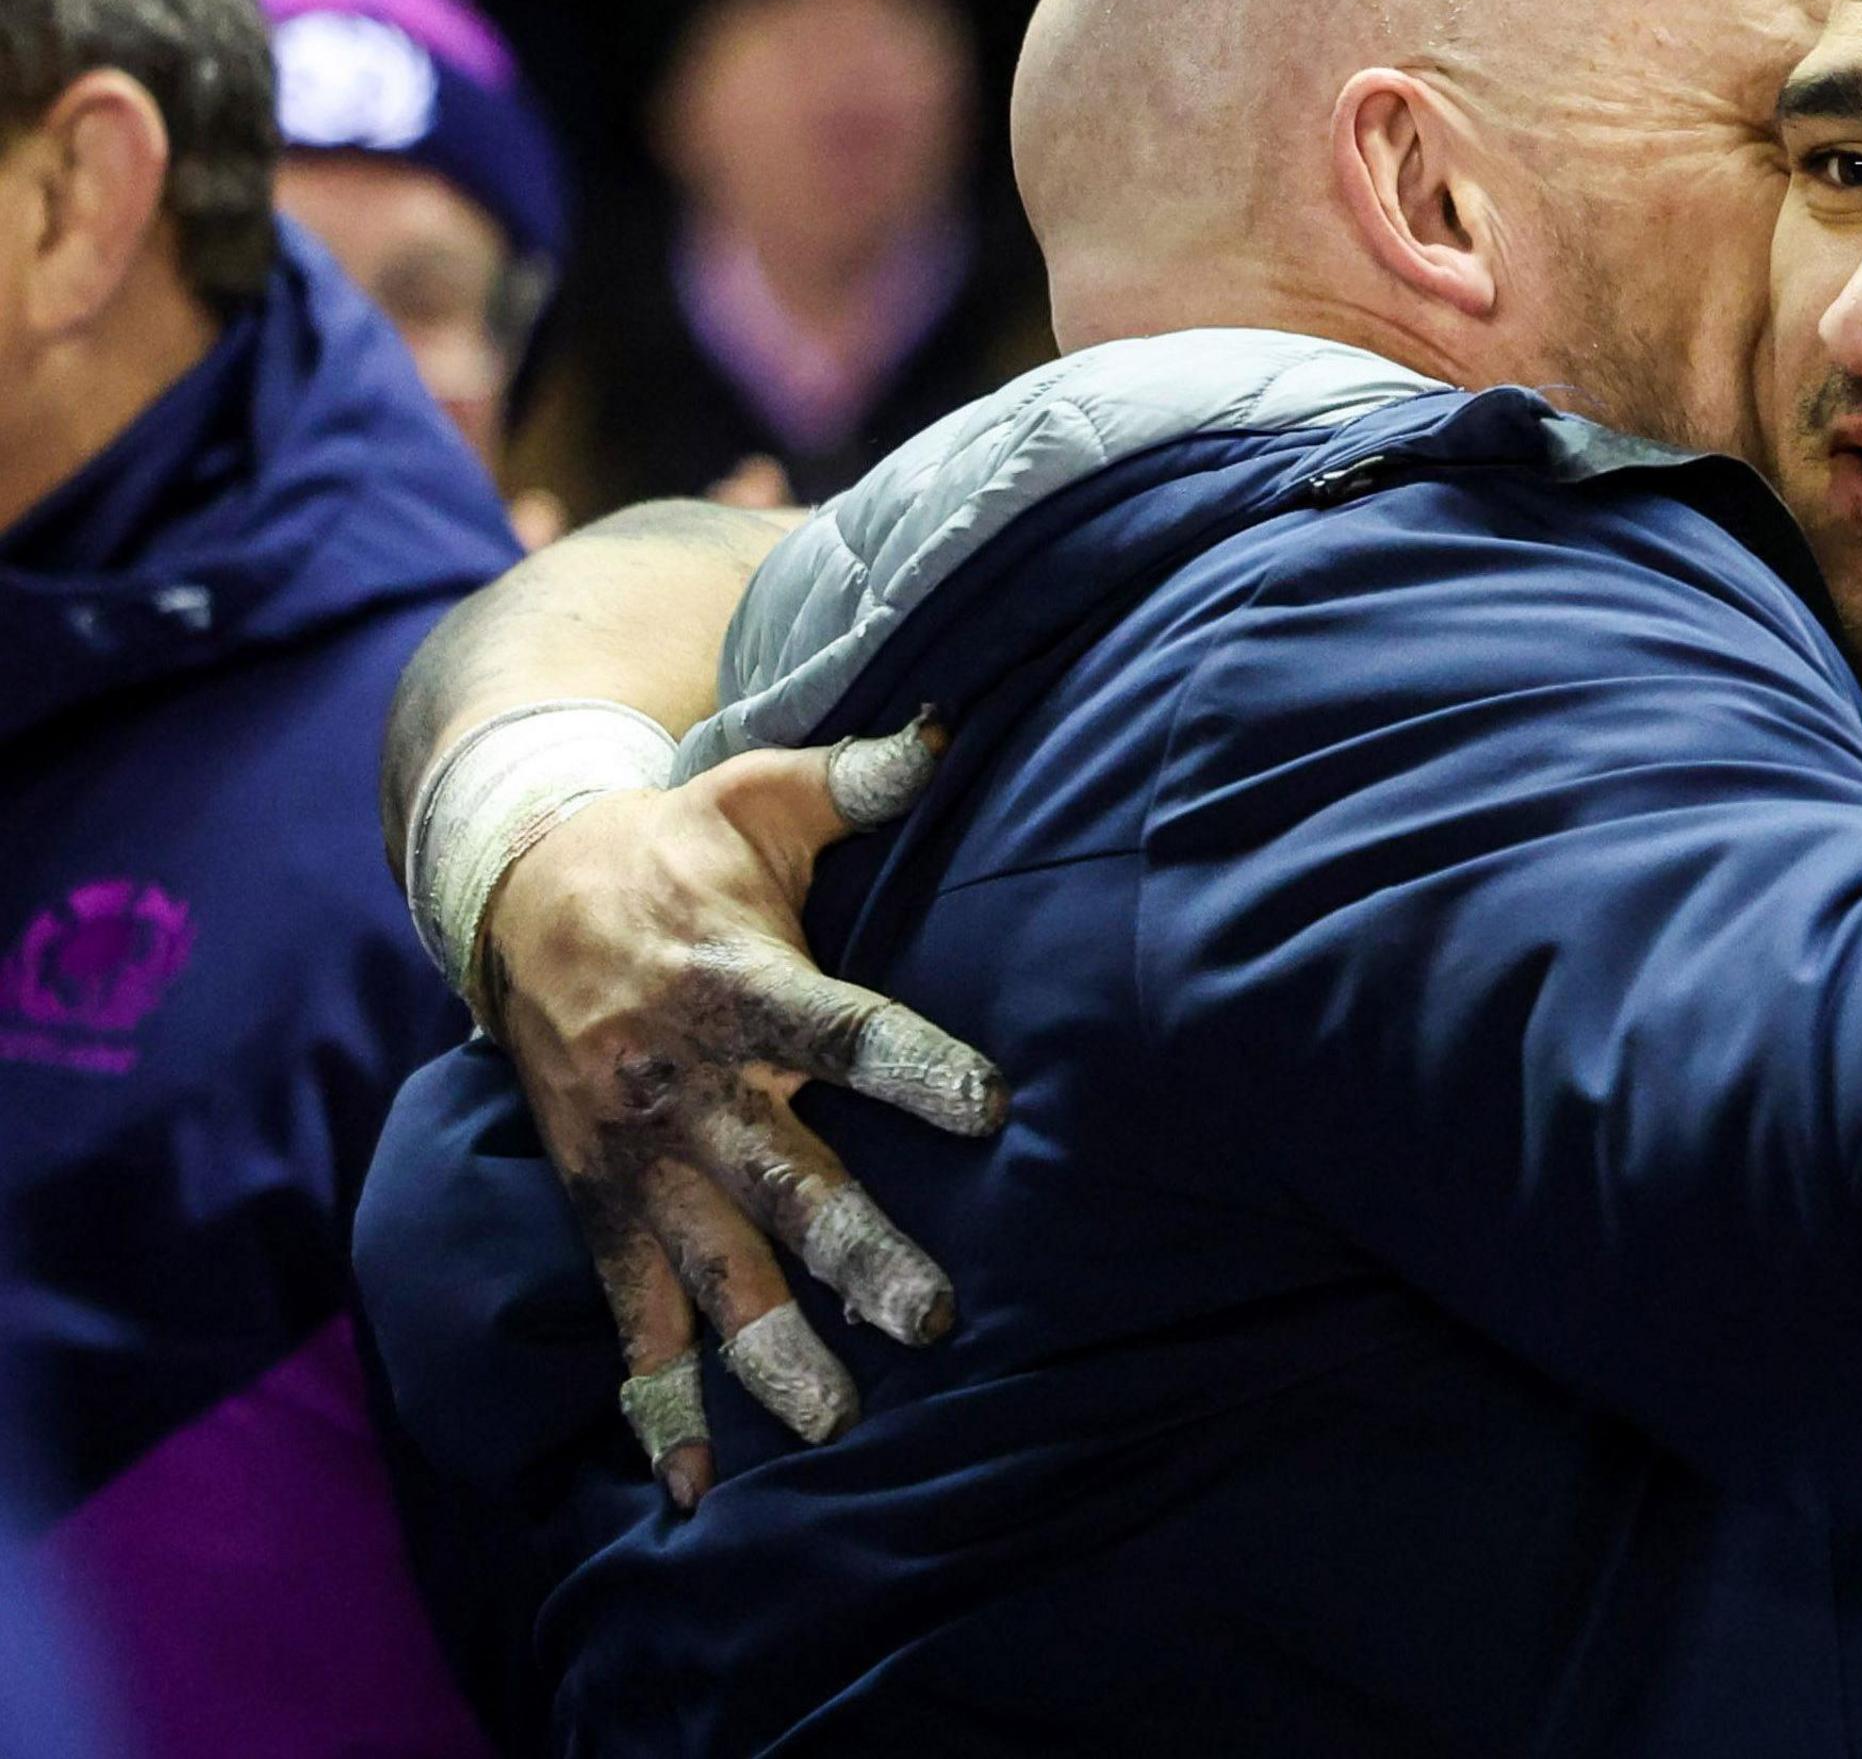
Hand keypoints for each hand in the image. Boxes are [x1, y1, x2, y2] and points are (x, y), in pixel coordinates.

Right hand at [472, 719, 1004, 1507]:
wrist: (511, 889)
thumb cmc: (672, 845)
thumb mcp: (756, 794)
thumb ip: (853, 777)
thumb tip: (944, 732)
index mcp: (737, 980)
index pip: (839, 1027)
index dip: (912, 1063)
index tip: (990, 1102)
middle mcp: (685, 1082)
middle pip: (783, 1177)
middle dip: (855, 1250)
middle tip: (933, 1315)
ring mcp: (636, 1153)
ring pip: (707, 1268)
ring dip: (770, 1350)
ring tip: (839, 1422)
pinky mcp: (596, 1198)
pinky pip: (625, 1312)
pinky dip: (655, 1403)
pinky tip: (691, 1488)